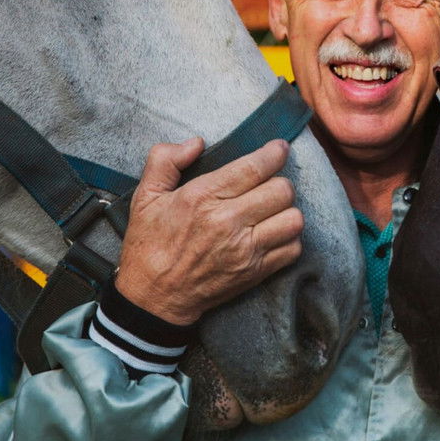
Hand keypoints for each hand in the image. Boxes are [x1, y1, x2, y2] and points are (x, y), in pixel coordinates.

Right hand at [115, 137, 303, 324]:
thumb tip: (197, 143)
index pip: (254, 167)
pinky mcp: (255, 272)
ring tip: (272, 209)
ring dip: (287, 210)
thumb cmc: (149, 244)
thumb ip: (165, 159)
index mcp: (202, 197)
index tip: (278, 149)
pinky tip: (273, 233)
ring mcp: (245, 250)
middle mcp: (228, 222)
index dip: (274, 153)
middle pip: (282, 190)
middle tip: (269, 183)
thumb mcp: (145, 195)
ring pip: (293, 219)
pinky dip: (289, 239)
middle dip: (279, 181)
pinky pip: (292, 249)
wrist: (153, 297)